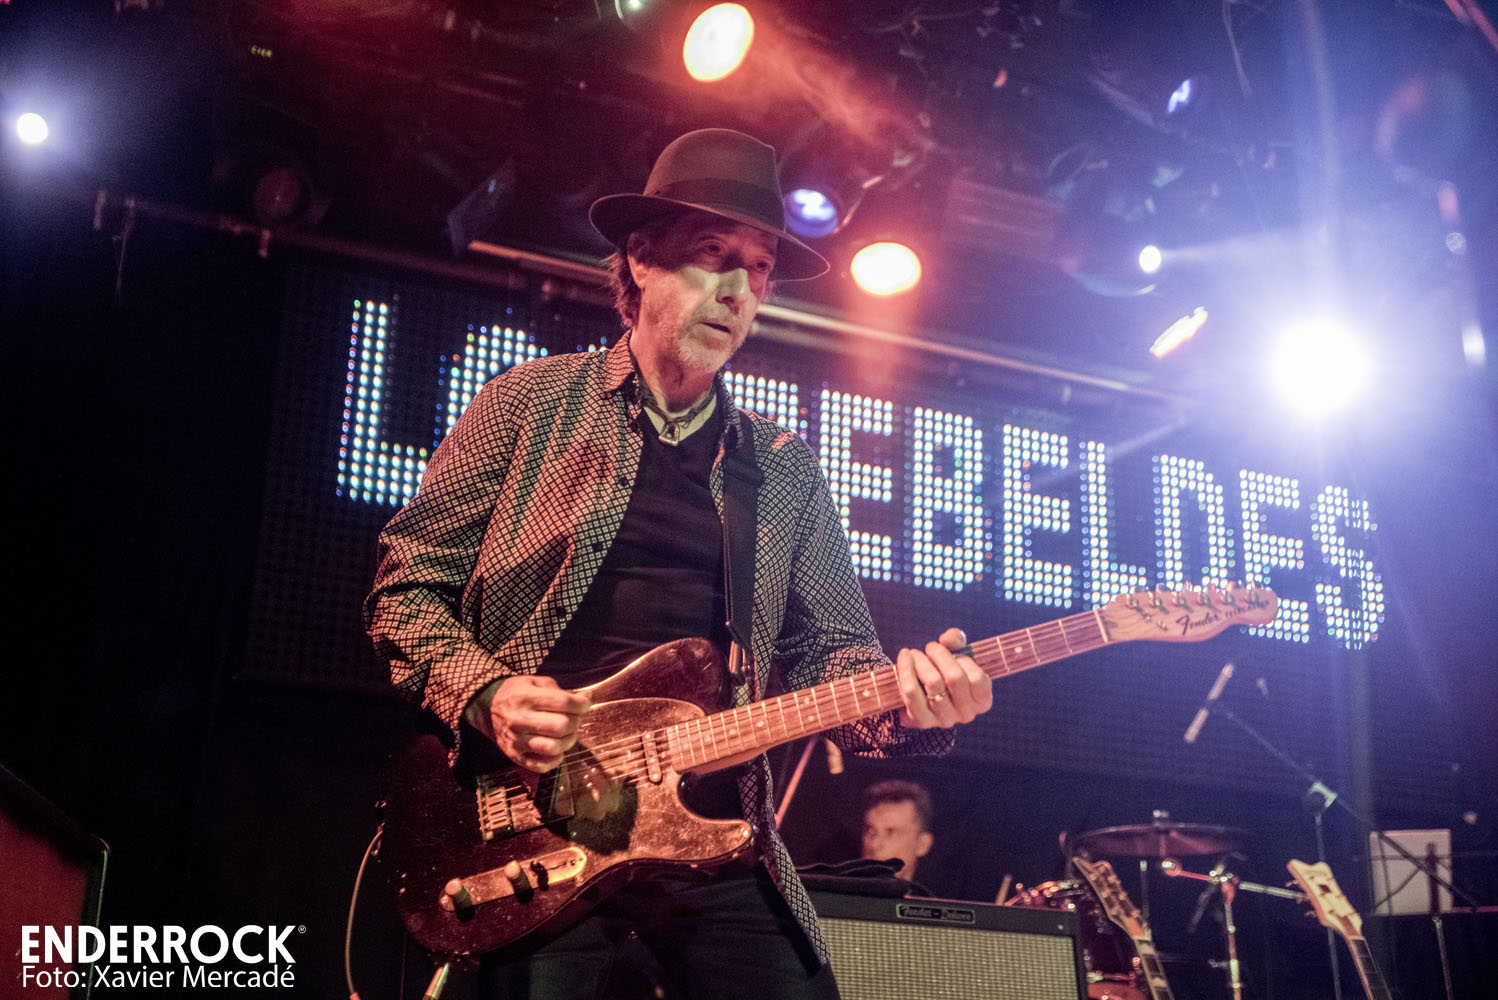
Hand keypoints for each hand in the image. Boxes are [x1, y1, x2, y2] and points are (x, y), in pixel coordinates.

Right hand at [473, 675, 590, 772]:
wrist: (487, 708)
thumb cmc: (517, 693)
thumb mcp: (536, 683)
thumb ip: (562, 691)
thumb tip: (587, 698)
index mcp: (526, 697)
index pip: (564, 702)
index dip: (582, 704)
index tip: (585, 704)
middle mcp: (519, 719)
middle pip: (561, 726)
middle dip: (576, 722)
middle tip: (575, 718)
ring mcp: (516, 740)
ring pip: (553, 748)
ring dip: (568, 741)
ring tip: (567, 734)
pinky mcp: (514, 756)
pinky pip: (541, 766)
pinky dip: (555, 760)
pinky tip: (557, 749)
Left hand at [894, 627, 992, 728]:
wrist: (922, 697)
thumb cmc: (944, 674)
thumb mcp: (957, 656)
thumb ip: (957, 642)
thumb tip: (948, 638)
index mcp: (982, 700)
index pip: (977, 678)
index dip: (962, 659)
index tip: (949, 649)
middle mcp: (966, 713)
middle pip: (955, 678)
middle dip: (940, 655)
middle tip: (930, 647)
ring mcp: (945, 719)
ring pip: (933, 682)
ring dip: (921, 660)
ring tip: (915, 653)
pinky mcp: (922, 721)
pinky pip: (911, 693)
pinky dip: (906, 670)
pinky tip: (904, 657)